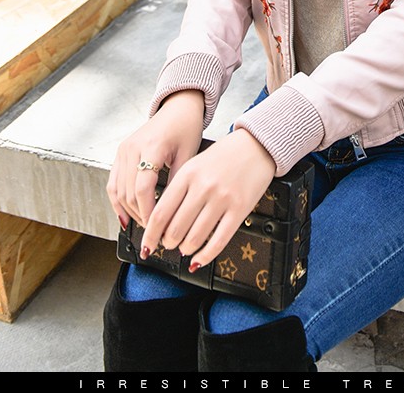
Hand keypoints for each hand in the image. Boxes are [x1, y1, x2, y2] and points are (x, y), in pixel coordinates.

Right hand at [106, 89, 204, 230]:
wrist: (178, 107)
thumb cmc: (186, 127)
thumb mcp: (189, 154)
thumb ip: (179, 182)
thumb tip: (175, 213)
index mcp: (151, 147)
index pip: (143, 188)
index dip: (148, 211)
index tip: (157, 227)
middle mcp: (132, 148)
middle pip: (129, 193)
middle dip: (139, 216)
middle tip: (153, 232)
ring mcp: (123, 150)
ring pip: (118, 191)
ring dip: (128, 212)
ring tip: (143, 226)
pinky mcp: (120, 153)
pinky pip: (113, 183)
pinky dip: (118, 202)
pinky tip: (125, 216)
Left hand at [139, 128, 275, 270]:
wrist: (256, 144)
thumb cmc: (225, 154)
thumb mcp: (195, 164)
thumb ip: (178, 188)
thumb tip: (162, 221)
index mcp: (188, 174)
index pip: (160, 213)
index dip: (150, 235)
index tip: (147, 244)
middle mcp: (203, 187)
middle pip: (175, 229)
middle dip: (167, 243)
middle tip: (168, 244)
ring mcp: (222, 199)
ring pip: (195, 238)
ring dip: (185, 249)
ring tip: (184, 248)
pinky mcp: (240, 209)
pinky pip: (218, 241)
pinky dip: (205, 255)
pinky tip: (199, 259)